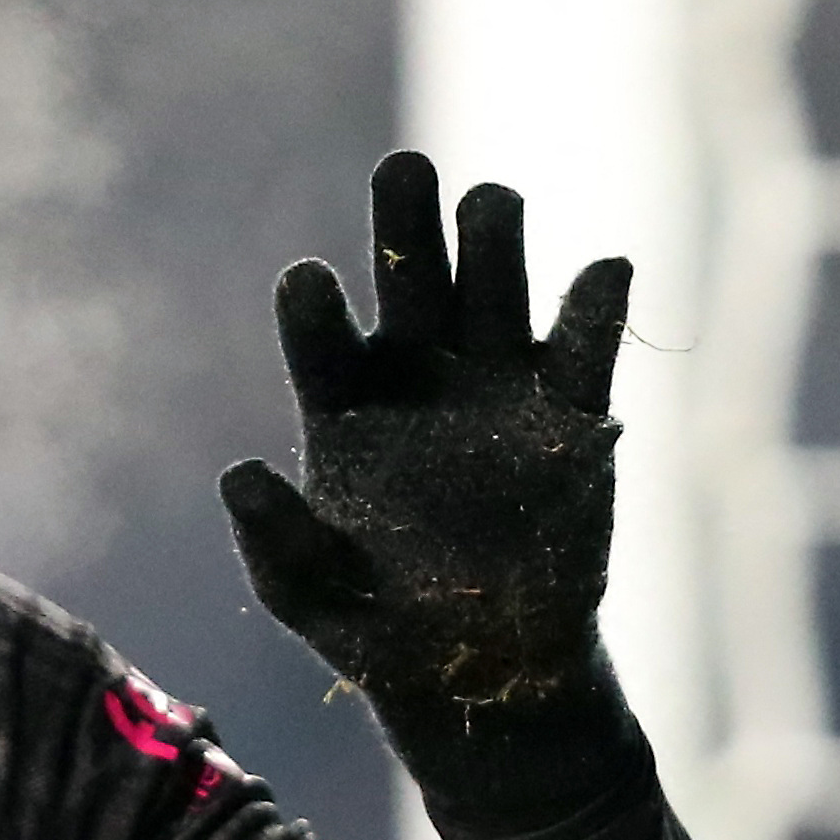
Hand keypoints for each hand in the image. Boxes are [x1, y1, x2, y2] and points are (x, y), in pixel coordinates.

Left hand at [219, 151, 628, 754]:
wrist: (481, 671)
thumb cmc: (375, 626)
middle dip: (404, 221)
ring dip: (492, 240)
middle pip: (410, 277)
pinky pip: (586, 347)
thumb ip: (274, 538)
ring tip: (489, 204)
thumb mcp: (307, 596)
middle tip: (404, 168)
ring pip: (495, 286)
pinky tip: (603, 271)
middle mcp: (418, 373)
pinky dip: (596, 306)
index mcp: (343, 403)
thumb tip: (237, 473)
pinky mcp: (572, 412)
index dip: (314, 305)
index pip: (320, 334)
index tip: (309, 280)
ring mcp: (496, 384)